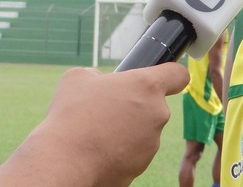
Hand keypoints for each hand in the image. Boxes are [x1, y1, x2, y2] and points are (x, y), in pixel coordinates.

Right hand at [0, 63, 188, 186]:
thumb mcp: (78, 78)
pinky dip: (119, 152)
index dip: (171, 75)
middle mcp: (157, 113)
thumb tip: (100, 83)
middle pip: (154, 106)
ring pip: (143, 131)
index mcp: (147, 87)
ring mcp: (152, 142)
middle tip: (106, 111)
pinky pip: (133, 153)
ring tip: (96, 133)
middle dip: (134, 107)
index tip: (162, 79)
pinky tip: (97, 151)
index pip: (178, 75)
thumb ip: (98, 75)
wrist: (64, 162)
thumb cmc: (72, 116)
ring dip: (126, 131)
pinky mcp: (142, 166)